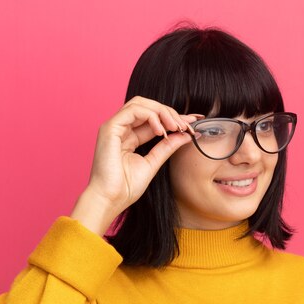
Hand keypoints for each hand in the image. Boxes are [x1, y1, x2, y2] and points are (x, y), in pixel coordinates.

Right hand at [85, 96, 203, 214]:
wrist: (110, 199)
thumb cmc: (125, 187)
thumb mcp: (153, 163)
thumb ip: (167, 147)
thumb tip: (185, 134)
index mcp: (129, 137)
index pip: (153, 119)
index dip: (173, 118)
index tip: (193, 122)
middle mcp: (121, 129)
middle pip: (147, 107)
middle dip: (170, 113)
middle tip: (186, 126)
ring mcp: (114, 127)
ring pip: (141, 104)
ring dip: (162, 112)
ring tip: (176, 127)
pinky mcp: (110, 128)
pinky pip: (134, 110)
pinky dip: (151, 116)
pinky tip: (162, 131)